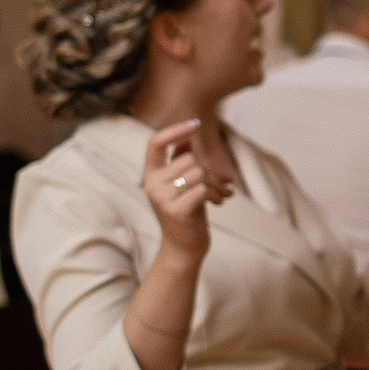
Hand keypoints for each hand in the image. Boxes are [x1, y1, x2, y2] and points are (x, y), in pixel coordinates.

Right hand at [141, 119, 230, 257]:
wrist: (183, 246)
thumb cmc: (186, 209)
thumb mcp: (182, 182)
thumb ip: (181, 159)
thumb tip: (187, 134)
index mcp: (150, 173)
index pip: (155, 142)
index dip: (175, 130)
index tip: (196, 123)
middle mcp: (150, 183)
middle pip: (189, 158)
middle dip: (210, 171)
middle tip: (218, 185)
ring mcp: (160, 197)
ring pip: (198, 172)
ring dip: (215, 184)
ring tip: (218, 196)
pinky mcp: (174, 210)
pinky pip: (202, 189)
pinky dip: (214, 195)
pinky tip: (215, 204)